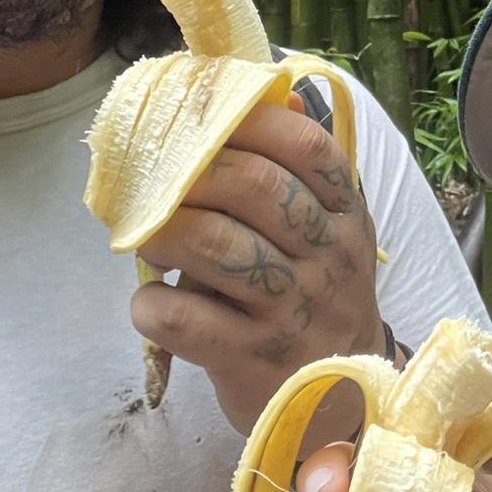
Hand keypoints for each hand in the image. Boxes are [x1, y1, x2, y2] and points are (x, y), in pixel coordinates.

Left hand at [131, 91, 384, 439]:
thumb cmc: (323, 296)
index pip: (310, 149)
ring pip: (219, 248)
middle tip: (158, 175)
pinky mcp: (249, 360)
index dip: (255, 122)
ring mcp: (290, 310)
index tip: (208, 116)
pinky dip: (152, 303)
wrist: (343, 401)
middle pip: (258, 188)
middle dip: (196, 171)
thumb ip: (304, 170)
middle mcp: (327, 257)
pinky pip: (186, 321)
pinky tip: (149, 298)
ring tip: (143, 231)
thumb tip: (275, 91)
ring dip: (167, 229)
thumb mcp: (335, 230)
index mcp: (348, 216)